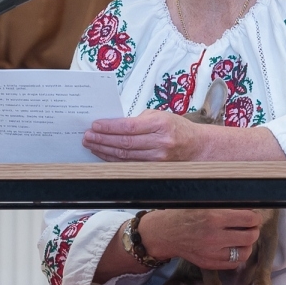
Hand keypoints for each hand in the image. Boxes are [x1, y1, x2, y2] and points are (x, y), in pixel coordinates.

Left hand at [84, 111, 207, 161]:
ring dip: (104, 150)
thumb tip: (114, 124)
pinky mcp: (154, 168)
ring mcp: (157, 159)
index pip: (129, 127)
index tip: (95, 125)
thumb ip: (138, 120)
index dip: (110, 127)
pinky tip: (103, 154)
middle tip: (87, 136)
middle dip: (102, 140)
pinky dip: (114, 160)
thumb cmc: (177, 128)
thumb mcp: (160, 115)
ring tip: (91, 144)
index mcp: (161, 125)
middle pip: (125, 143)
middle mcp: (160, 143)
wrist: (197, 147)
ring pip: (125, 156)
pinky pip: (129, 164)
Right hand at [139, 209, 267, 270]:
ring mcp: (211, 253)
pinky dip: (237, 256)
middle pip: (250, 237)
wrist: (165, 233)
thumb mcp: (204, 204)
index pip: (248, 219)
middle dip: (253, 231)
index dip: (255, 218)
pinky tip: (233, 248)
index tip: (254, 217)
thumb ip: (226, 207)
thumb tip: (249, 208)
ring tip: (242, 239)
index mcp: (214, 217)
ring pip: (244, 253)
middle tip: (250, 227)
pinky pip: (233, 264)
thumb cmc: (184, 215)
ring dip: (247, 245)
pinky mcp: (208, 263)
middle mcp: (214, 237)